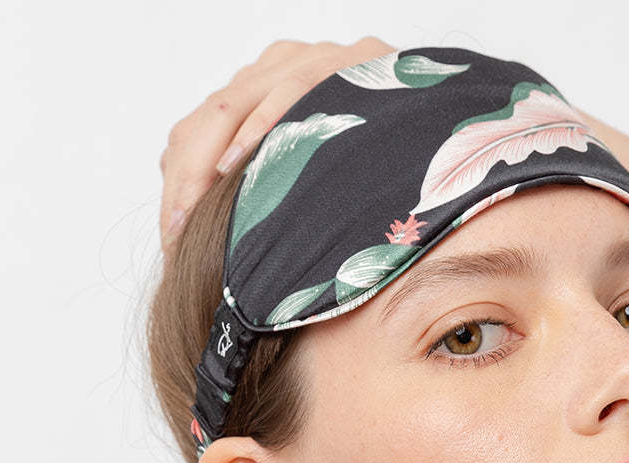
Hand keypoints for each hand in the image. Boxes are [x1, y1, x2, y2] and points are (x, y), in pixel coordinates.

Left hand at [159, 35, 395, 254]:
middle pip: (211, 115)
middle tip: (177, 235)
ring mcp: (317, 58)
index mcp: (266, 90)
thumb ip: (264, 190)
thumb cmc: (383, 173)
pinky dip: (264, 127)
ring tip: (196, 210)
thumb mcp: (310, 186)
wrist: (456, 138)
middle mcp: (283, 66)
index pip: (203, 127)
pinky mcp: (353, 60)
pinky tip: (244, 162)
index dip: (182, 180)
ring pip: (238, 100)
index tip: (173, 237)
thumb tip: (199, 231)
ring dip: (213, 160)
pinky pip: (294, 90)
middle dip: (187, 179)